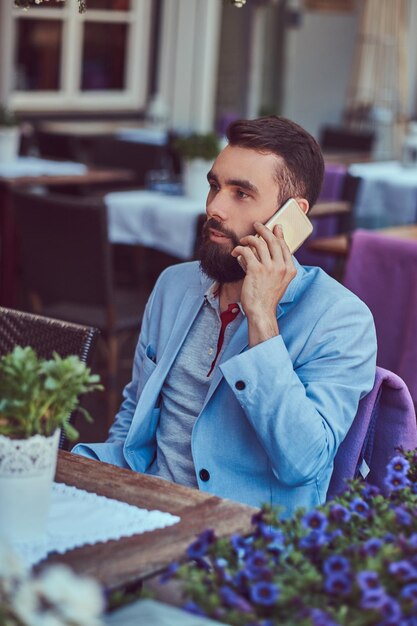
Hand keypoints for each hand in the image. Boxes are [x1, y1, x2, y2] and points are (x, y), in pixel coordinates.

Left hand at [231, 222, 296, 344]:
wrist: (261, 312)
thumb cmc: (267, 298)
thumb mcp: (277, 281)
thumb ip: (273, 266)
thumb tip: (258, 250)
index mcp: (290, 270)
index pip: (284, 246)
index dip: (278, 235)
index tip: (275, 227)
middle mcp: (282, 267)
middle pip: (273, 241)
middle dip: (264, 229)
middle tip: (257, 225)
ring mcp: (270, 268)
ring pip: (259, 243)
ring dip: (249, 238)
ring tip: (243, 240)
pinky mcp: (256, 270)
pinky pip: (246, 252)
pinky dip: (239, 249)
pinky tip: (235, 252)